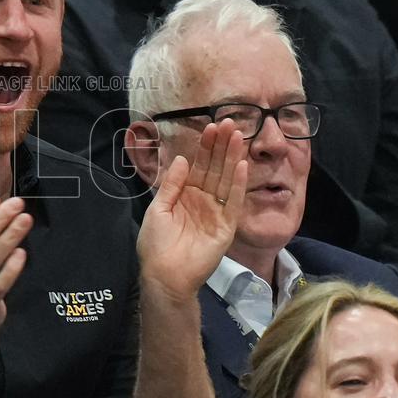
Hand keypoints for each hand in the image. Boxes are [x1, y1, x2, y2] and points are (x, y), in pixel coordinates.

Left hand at [138, 119, 246, 302]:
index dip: (205, 147)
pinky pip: (233, 203)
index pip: (198, 166)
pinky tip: (241, 166)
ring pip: (226, 180)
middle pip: (215, 168)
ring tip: (238, 136)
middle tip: (230, 123)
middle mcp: (202, 201)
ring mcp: (216, 213)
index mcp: (185, 195)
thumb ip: (171, 184)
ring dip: (232, 158)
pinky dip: (237, 185)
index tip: (211, 127)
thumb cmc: (155, 243)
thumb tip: (181, 159)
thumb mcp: (157, 208)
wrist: (164, 274)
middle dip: (221, 146)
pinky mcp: (226, 227)